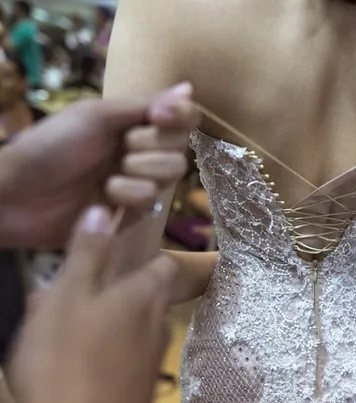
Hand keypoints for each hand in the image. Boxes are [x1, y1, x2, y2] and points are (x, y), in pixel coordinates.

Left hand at [0, 83, 199, 247]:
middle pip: (180, 150)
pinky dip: (126, 198)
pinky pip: (151, 204)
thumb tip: (190, 88)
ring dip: (137, 174)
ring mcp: (137, 183)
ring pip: (170, 178)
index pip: (183, 118)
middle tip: (120, 148)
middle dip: (151, 148)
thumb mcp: (96, 115)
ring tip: (106, 178)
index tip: (158, 116)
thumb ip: (143, 104)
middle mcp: (142, 152)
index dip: (179, 117)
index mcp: (135, 123)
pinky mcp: (131, 213)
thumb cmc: (50, 146)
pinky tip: (102, 199)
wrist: (16, 194)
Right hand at [7, 206, 176, 402]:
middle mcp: (159, 322)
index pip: (162, 261)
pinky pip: (123, 355)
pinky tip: (71, 361)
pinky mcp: (140, 386)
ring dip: (102, 321)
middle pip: (143, 294)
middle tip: (71, 295)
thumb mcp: (69, 297)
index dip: (143, 252)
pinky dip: (103, 349)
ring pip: (130, 325)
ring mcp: (152, 357)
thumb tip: (103, 208)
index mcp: (147, 294)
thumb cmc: (70, 363)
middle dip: (111, 290)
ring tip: (62, 329)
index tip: (117, 251)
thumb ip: (87, 253)